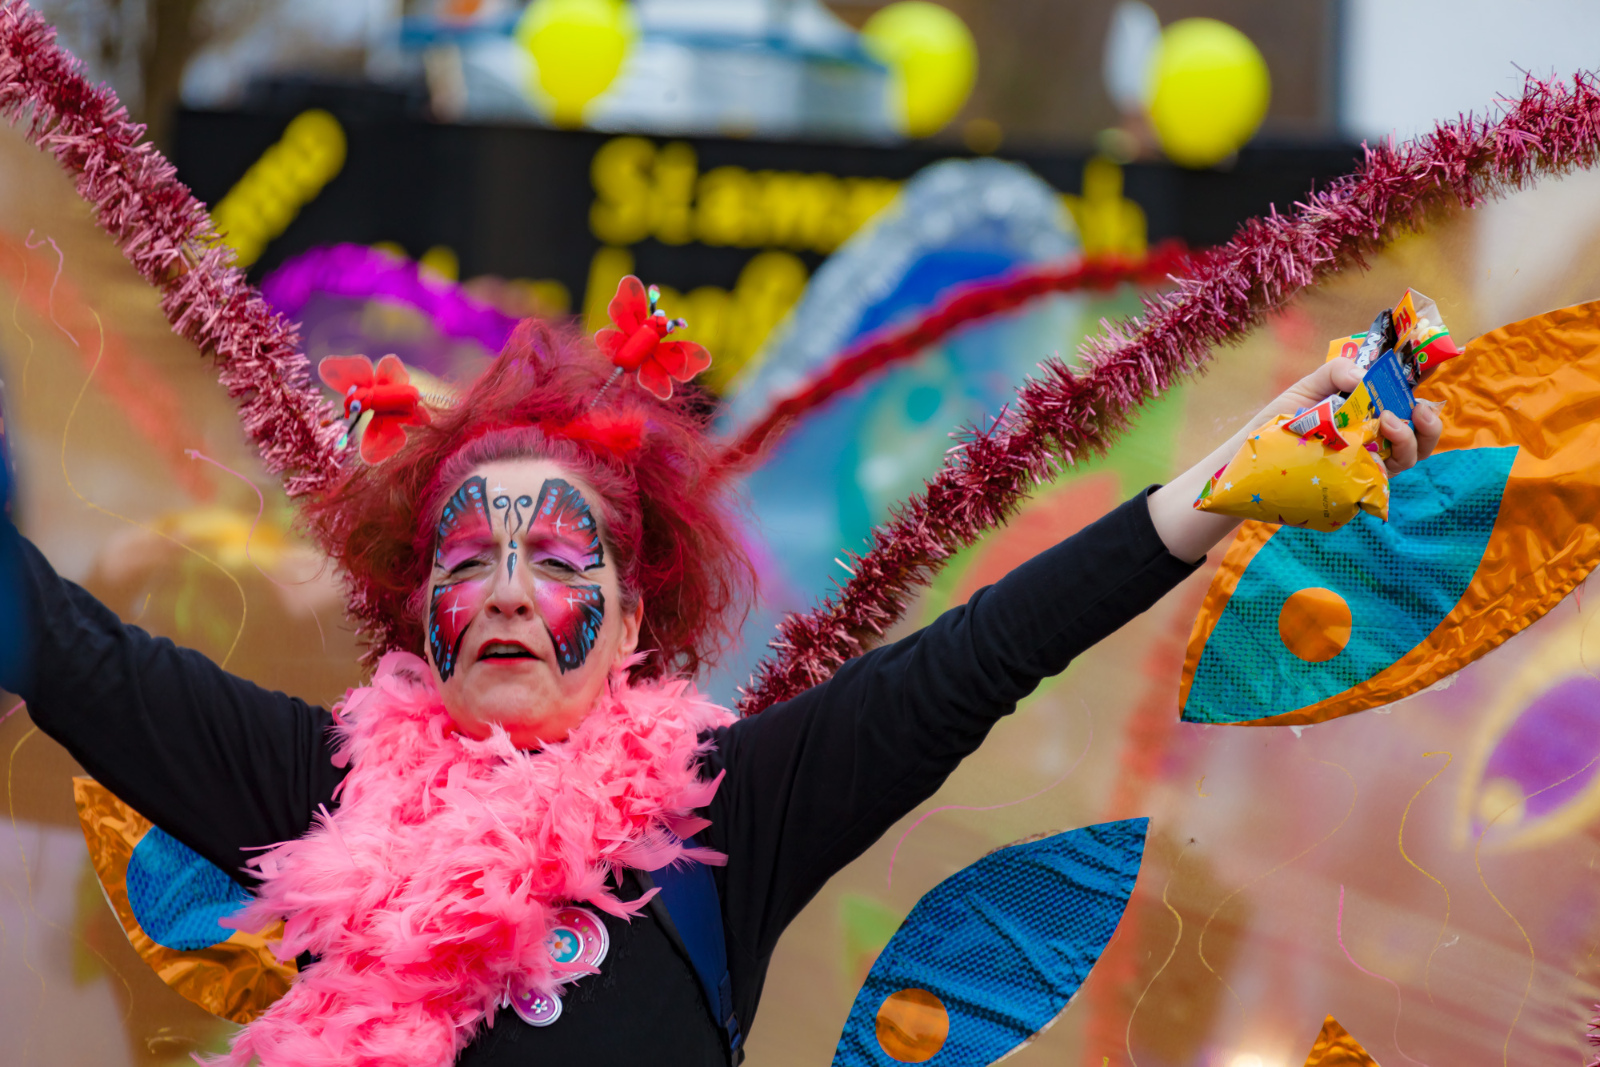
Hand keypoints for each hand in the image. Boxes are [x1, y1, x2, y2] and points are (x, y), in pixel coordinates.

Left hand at [1148, 359, 1445, 562]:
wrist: (1244, 461)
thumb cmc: (1277, 424)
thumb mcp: (1304, 390)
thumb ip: (1333, 373)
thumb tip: (1364, 376)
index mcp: (1368, 419)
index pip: (1409, 412)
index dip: (1424, 407)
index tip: (1420, 395)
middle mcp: (1372, 446)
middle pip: (1418, 441)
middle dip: (1426, 426)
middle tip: (1410, 412)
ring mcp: (1362, 472)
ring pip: (1404, 462)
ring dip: (1407, 443)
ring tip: (1388, 425)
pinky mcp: (1349, 494)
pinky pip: (1376, 488)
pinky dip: (1381, 472)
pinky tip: (1371, 459)